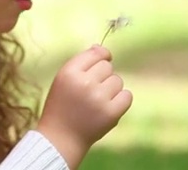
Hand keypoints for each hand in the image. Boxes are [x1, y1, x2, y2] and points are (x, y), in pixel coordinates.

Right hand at [36, 45, 132, 168]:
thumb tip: (101, 48)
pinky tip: (108, 107)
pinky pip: (127, 96)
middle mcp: (84, 83)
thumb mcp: (63, 79)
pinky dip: (120, 100)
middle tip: (91, 90)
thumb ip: (81, 62)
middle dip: (102, 75)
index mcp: (69, 72)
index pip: (96, 54)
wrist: (60, 138)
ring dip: (111, 89)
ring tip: (97, 101)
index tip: (99, 64)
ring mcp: (98, 98)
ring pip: (117, 80)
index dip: (101, 56)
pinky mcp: (111, 113)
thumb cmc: (62, 105)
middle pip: (107, 66)